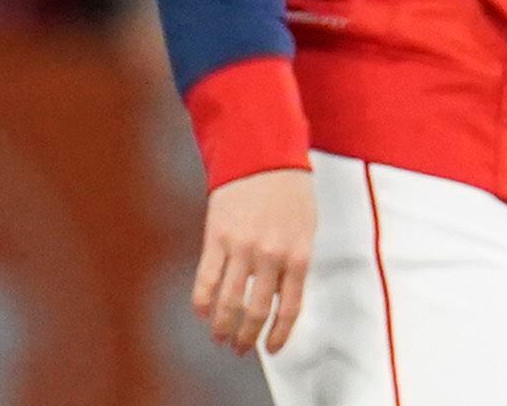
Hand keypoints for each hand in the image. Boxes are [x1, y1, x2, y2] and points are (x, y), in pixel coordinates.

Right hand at [194, 168, 315, 355]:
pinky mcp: (216, 239)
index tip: (271, 349)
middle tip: (241, 348)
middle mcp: (271, 255)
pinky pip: (205, 281)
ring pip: (227, 303)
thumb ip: (295, 264)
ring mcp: (242, 248)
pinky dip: (202, 304)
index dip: (279, 334)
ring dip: (222, 327)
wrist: (264, 157)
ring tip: (220, 337)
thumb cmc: (290, 193)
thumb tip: (281, 301)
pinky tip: (203, 314)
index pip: (289, 308)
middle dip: (247, 337)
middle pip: (256, 312)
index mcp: (298, 254)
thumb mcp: (305, 229)